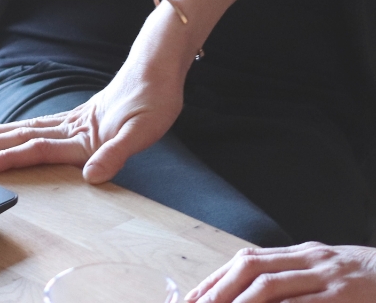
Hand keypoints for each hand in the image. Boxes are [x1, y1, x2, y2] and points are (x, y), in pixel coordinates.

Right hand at [0, 52, 184, 183]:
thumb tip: (92, 177)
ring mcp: (74, 120)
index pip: (37, 149)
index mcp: (82, 135)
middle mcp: (72, 126)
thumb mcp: (142, 133)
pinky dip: (19, 129)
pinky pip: (40, 125)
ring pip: (26, 128)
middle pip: (21, 136)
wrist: (158, 69)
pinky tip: (13, 132)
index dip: (9, 159)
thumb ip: (116, 154)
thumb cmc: (153, 101)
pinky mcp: (81, 117)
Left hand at [186, 242, 375, 302]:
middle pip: (251, 267)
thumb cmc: (364, 281)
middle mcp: (308, 259)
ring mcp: (325, 277)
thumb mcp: (326, 272)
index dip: (217, 278)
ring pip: (272, 285)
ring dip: (241, 302)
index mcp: (301, 253)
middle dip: (220, 289)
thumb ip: (294, 279)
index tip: (192, 298)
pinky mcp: (341, 297)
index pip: (247, 260)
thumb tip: (253, 290)